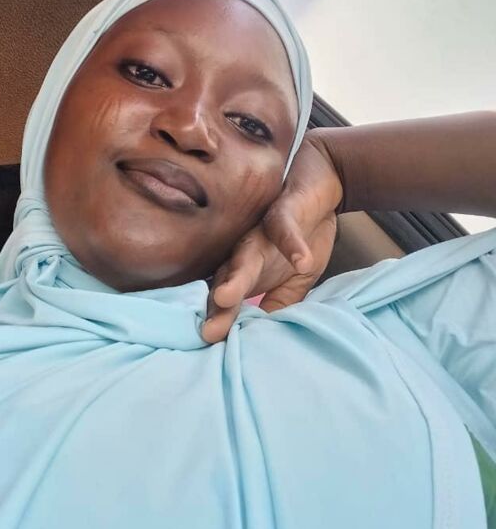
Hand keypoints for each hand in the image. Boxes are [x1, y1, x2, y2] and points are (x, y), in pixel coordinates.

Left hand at [201, 130, 343, 343]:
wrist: (320, 182)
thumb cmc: (302, 231)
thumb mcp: (295, 277)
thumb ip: (280, 303)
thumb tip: (265, 336)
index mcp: (245, 271)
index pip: (226, 300)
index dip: (219, 322)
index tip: (210, 347)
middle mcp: (245, 252)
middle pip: (226, 280)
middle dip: (216, 306)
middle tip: (207, 332)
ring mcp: (261, 231)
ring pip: (244, 254)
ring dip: (237, 276)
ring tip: (227, 297)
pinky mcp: (284, 211)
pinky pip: (285, 228)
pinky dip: (293, 244)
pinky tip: (300, 261)